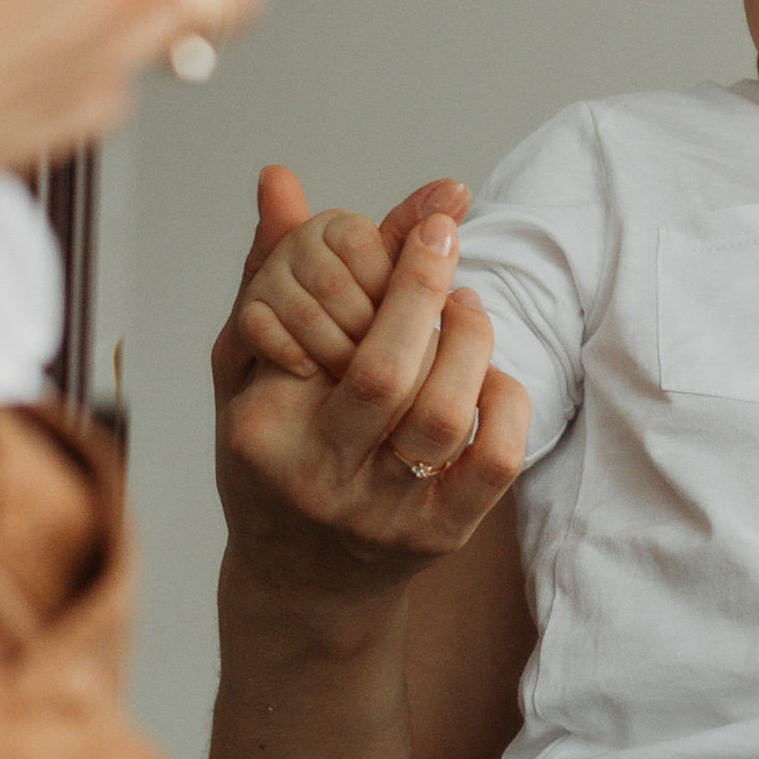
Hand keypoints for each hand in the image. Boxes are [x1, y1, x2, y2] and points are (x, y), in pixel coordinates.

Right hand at [214, 166, 526, 589]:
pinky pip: (492, 462)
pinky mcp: (440, 537)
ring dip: (469, 341)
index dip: (390, 269)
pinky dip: (505, 402)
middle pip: (386, 371)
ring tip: (466, 306)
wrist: (302, 580)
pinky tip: (491, 375)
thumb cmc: (275, 455)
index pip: (322, 332)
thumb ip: (267, 273)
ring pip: (442, 414)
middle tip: (447, 242)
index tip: (428, 223)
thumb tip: (279, 178)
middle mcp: (318, 477)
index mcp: (263, 428)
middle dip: (427, 289)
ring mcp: (381, 515)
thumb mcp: (253, 369)